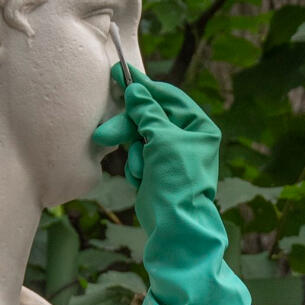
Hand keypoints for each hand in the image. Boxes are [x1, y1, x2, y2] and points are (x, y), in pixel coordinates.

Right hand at [93, 65, 251, 304]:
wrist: (176, 228)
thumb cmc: (177, 182)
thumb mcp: (162, 140)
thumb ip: (147, 112)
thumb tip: (136, 91)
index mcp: (199, 127)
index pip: (168, 97)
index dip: (143, 88)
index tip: (118, 75)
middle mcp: (188, 139)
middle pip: (150, 117)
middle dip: (130, 128)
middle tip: (105, 134)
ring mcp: (172, 156)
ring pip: (139, 137)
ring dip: (134, 153)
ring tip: (139, 170)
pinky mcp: (157, 172)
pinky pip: (138, 157)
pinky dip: (136, 167)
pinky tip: (141, 181)